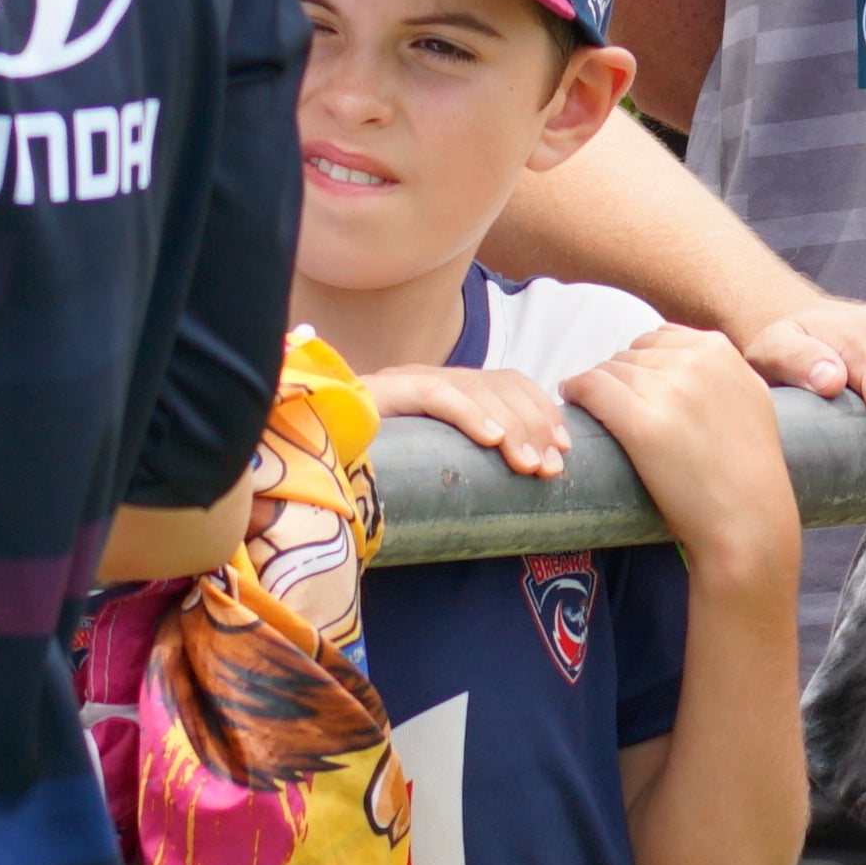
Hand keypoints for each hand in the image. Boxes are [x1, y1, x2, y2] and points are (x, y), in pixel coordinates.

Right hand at [360, 361, 574, 475]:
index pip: (508, 382)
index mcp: (444, 389)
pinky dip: (470, 415)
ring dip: (513, 427)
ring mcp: (406, 381)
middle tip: (550, 468)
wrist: (301, 452)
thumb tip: (511, 487)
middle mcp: (428, 377)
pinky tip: (492, 441)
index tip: (564, 449)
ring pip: (476, 389)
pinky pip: (437, 394)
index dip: (542, 411)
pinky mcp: (384, 391)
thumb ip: (456, 462)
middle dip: (536, 425)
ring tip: (527, 465)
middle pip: (501, 385)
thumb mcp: (426, 462)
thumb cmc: (366, 467)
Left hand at [561, 323, 802, 576]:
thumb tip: (664, 354)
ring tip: (605, 422)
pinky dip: (575, 393)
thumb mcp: (748, 401)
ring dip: (597, 393)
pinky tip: (573, 406)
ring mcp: (670, 389)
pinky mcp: (642, 421)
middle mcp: (696, 362)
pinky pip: (589, 386)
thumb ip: (716, 372)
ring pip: (606, 370)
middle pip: (629, 355)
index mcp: (720, 351)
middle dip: (620, 382)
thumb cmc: (745, 473)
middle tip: (621, 416)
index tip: (636, 394)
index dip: (640, 367)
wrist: (750, 522)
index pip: (657, 339)